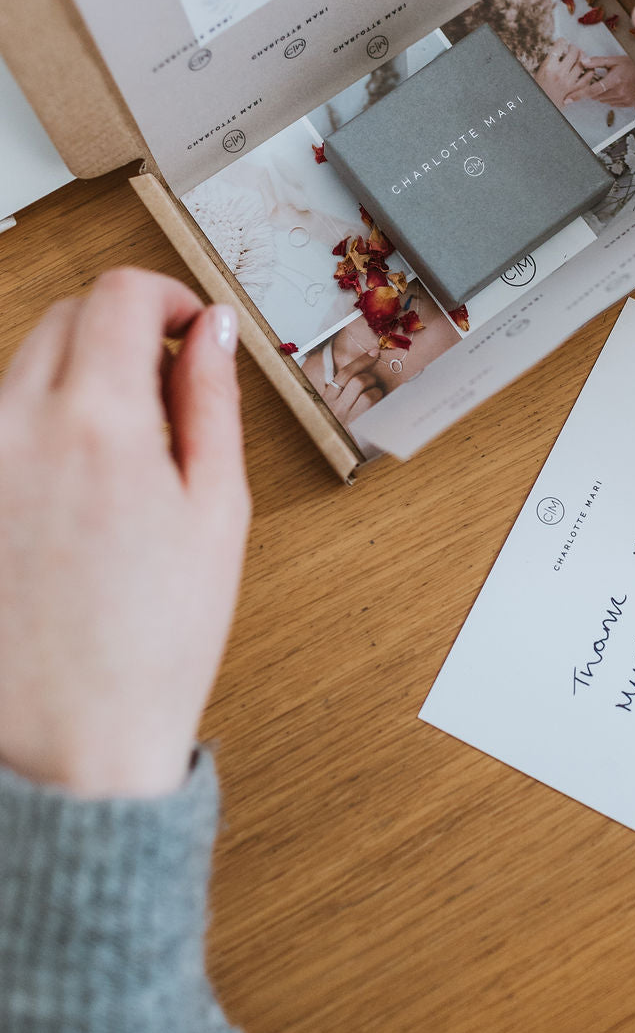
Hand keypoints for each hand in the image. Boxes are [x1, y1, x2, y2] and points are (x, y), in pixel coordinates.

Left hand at [0, 270, 250, 798]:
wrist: (71, 738)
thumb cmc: (151, 645)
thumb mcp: (216, 513)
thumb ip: (214, 403)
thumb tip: (211, 331)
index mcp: (97, 424)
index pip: (119, 295)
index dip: (165, 295)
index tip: (187, 324)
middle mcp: (16, 428)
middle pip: (65, 315)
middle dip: (121, 328)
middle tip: (168, 384)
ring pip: (24, 364)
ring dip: (78, 374)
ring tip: (124, 454)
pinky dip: (38, 423)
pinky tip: (75, 488)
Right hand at [304, 332, 384, 421]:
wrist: (338, 453)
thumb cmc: (338, 427)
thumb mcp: (332, 407)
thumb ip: (342, 391)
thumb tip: (361, 371)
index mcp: (327, 399)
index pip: (345, 374)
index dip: (362, 361)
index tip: (374, 353)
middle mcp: (335, 408)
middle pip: (358, 381)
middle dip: (371, 379)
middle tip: (372, 385)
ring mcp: (348, 419)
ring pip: (369, 394)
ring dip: (377, 393)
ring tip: (374, 399)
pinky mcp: (360, 428)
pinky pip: (376, 410)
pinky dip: (381, 405)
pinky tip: (378, 409)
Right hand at [533, 37, 592, 107]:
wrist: (541, 109)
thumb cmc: (539, 90)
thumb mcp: (539, 73)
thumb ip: (550, 62)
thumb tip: (558, 51)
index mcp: (548, 67)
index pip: (559, 47)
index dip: (562, 41)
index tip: (563, 41)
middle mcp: (560, 73)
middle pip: (573, 52)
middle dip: (574, 47)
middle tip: (572, 48)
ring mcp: (569, 82)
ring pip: (582, 63)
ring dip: (582, 56)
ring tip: (580, 55)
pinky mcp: (575, 90)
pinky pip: (587, 77)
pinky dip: (590, 71)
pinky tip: (588, 68)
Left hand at [572, 54, 634, 106]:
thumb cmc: (632, 64)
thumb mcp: (614, 60)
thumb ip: (597, 62)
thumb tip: (583, 62)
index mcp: (614, 80)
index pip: (591, 90)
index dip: (578, 95)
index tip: (568, 99)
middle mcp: (618, 92)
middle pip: (596, 97)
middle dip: (593, 90)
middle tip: (600, 80)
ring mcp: (624, 99)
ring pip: (603, 101)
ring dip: (602, 94)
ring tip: (610, 83)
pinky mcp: (628, 103)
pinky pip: (612, 103)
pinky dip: (610, 97)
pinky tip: (616, 89)